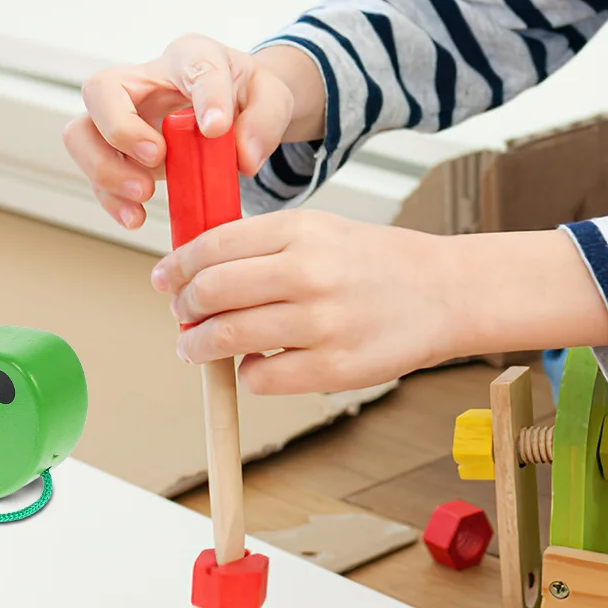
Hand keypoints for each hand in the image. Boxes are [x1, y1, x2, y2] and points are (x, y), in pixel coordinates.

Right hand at [63, 35, 326, 229]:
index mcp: (190, 56)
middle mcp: (142, 81)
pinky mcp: (118, 153)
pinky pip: (95, 174)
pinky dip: (110, 198)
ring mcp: (122, 117)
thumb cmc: (242, 94)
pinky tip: (135, 216)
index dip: (204, 94)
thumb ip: (265, 121)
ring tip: (143, 194)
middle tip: (157, 158)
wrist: (232, 107)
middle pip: (100, 90)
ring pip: (80, 133)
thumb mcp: (271, 98)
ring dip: (104, 169)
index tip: (217, 128)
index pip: (192, 61)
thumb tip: (244, 157)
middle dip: (121, 129)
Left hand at [152, 212, 607, 393]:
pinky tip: (254, 365)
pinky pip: (262, 379)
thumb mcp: (315, 228)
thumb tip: (194, 267)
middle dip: (183, 307)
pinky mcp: (335, 368)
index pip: (212, 246)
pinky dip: (247, 375)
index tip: (164, 279)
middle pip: (211, 292)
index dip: (177, 266)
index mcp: (298, 230)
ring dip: (199, 346)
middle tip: (180, 314)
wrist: (443, 291)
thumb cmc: (373, 260)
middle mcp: (307, 272)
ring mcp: (321, 322)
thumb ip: (258, 243)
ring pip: (228, 338)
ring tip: (195, 346)